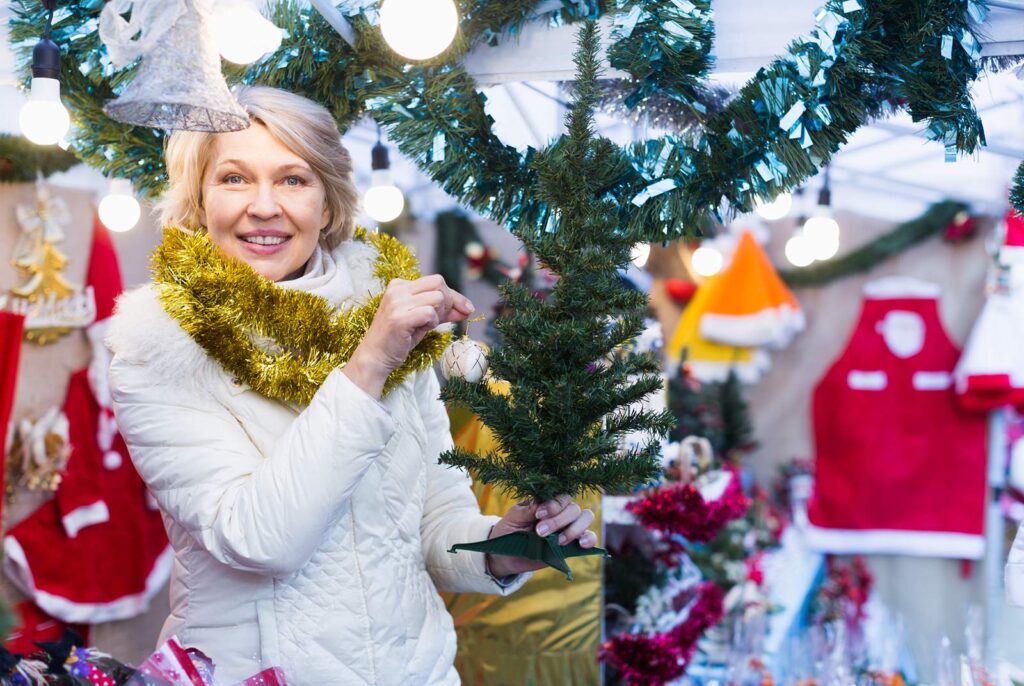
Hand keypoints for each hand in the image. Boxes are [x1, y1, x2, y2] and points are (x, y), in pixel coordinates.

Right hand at [344, 274, 473, 397]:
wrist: (376, 357)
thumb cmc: (398, 338)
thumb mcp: (422, 320)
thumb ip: (442, 311)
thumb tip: (468, 308)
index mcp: (399, 285)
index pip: (436, 280)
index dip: (453, 295)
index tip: (465, 309)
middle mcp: (396, 290)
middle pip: (438, 283)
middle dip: (449, 301)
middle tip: (442, 319)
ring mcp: (396, 303)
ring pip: (437, 297)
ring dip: (439, 314)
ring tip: (426, 325)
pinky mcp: (399, 318)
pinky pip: (429, 313)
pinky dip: (432, 322)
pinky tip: (422, 329)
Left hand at [485, 495, 597, 577]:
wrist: (506, 554)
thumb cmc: (509, 530)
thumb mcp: (514, 518)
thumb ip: (527, 510)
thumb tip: (541, 504)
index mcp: (547, 501)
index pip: (560, 496)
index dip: (553, 505)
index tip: (539, 515)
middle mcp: (561, 512)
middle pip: (573, 508)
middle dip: (559, 520)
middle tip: (540, 532)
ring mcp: (569, 527)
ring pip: (585, 518)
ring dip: (574, 529)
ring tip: (559, 541)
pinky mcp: (573, 544)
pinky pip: (590, 537)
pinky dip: (589, 539)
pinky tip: (581, 544)